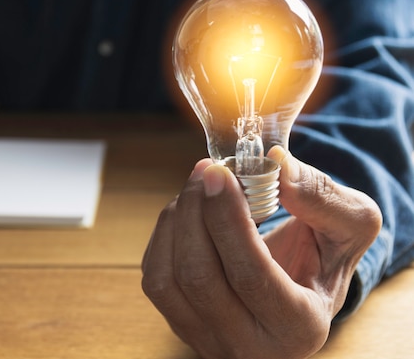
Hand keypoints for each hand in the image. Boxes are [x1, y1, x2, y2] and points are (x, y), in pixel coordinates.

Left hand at [141, 147, 380, 358]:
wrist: (301, 286)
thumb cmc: (325, 255)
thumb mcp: (350, 225)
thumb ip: (322, 198)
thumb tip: (277, 165)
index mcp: (299, 326)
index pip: (250, 274)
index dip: (227, 219)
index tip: (218, 173)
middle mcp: (251, 345)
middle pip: (199, 276)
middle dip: (195, 212)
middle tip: (205, 171)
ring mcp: (209, 339)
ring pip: (166, 280)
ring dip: (176, 221)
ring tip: (197, 190)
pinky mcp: (181, 325)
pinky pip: (155, 279)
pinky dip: (165, 235)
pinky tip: (187, 214)